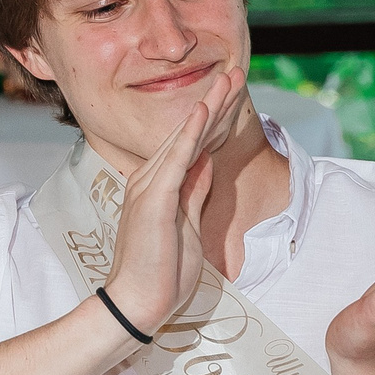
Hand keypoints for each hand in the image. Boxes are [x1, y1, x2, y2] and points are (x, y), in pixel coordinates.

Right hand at [100, 64, 234, 342]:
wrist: (138, 303)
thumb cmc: (161, 273)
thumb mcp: (188, 226)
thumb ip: (194, 192)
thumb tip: (207, 163)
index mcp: (160, 187)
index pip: (192, 146)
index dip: (214, 118)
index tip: (233, 95)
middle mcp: (150, 180)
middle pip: (189, 133)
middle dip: (215, 102)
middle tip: (236, 72)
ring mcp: (149, 187)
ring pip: (184, 137)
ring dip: (208, 106)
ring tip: (228, 78)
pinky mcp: (154, 198)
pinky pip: (175, 158)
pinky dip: (190, 132)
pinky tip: (203, 109)